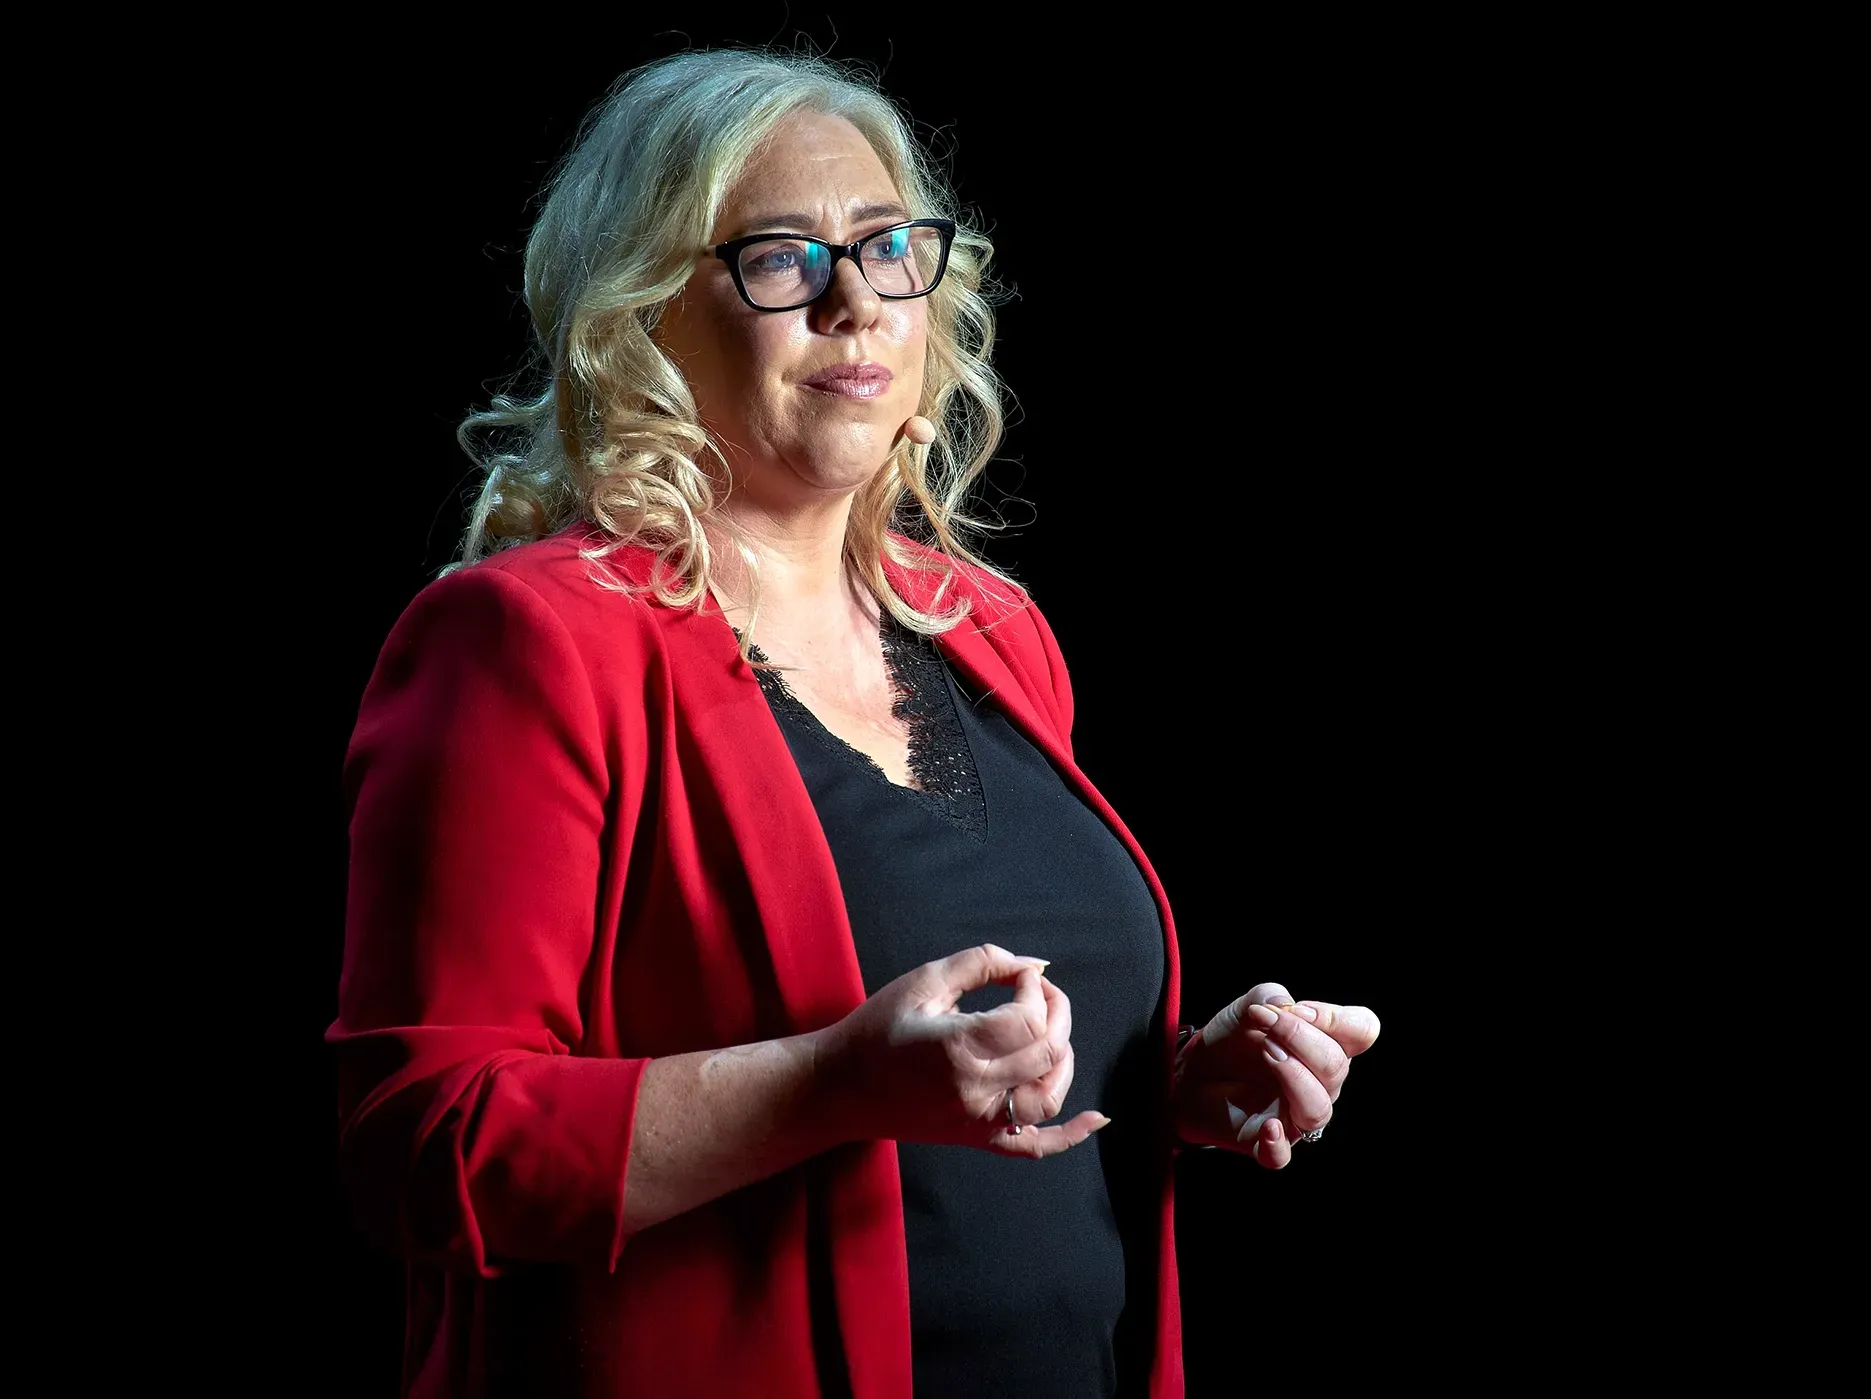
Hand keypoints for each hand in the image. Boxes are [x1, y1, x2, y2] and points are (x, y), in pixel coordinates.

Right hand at [816, 943, 1109, 1158]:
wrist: (839, 1088)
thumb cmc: (876, 1029)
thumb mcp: (923, 981)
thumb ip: (979, 962)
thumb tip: (1031, 964)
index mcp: (959, 1047)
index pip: (1027, 1016)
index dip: (1032, 986)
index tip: (1015, 974)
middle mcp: (975, 1089)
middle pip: (1047, 1051)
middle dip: (1055, 1010)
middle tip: (1037, 990)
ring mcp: (979, 1120)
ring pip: (1050, 1096)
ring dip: (1064, 1058)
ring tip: (1049, 1030)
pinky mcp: (977, 1138)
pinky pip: (1034, 1146)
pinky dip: (1070, 1135)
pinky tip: (1097, 1118)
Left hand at [1172, 981, 1380, 1169]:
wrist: (1191, 1072)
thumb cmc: (1231, 1040)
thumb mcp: (1248, 1006)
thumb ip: (1270, 996)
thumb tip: (1286, 1006)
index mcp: (1325, 1046)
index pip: (1362, 1032)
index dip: (1337, 1019)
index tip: (1297, 1009)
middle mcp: (1320, 1084)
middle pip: (1337, 1067)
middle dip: (1301, 1039)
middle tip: (1266, 1028)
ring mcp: (1294, 1116)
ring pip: (1317, 1108)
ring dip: (1293, 1075)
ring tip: (1265, 1052)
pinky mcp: (1265, 1143)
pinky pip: (1281, 1155)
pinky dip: (1276, 1143)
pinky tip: (1267, 1126)